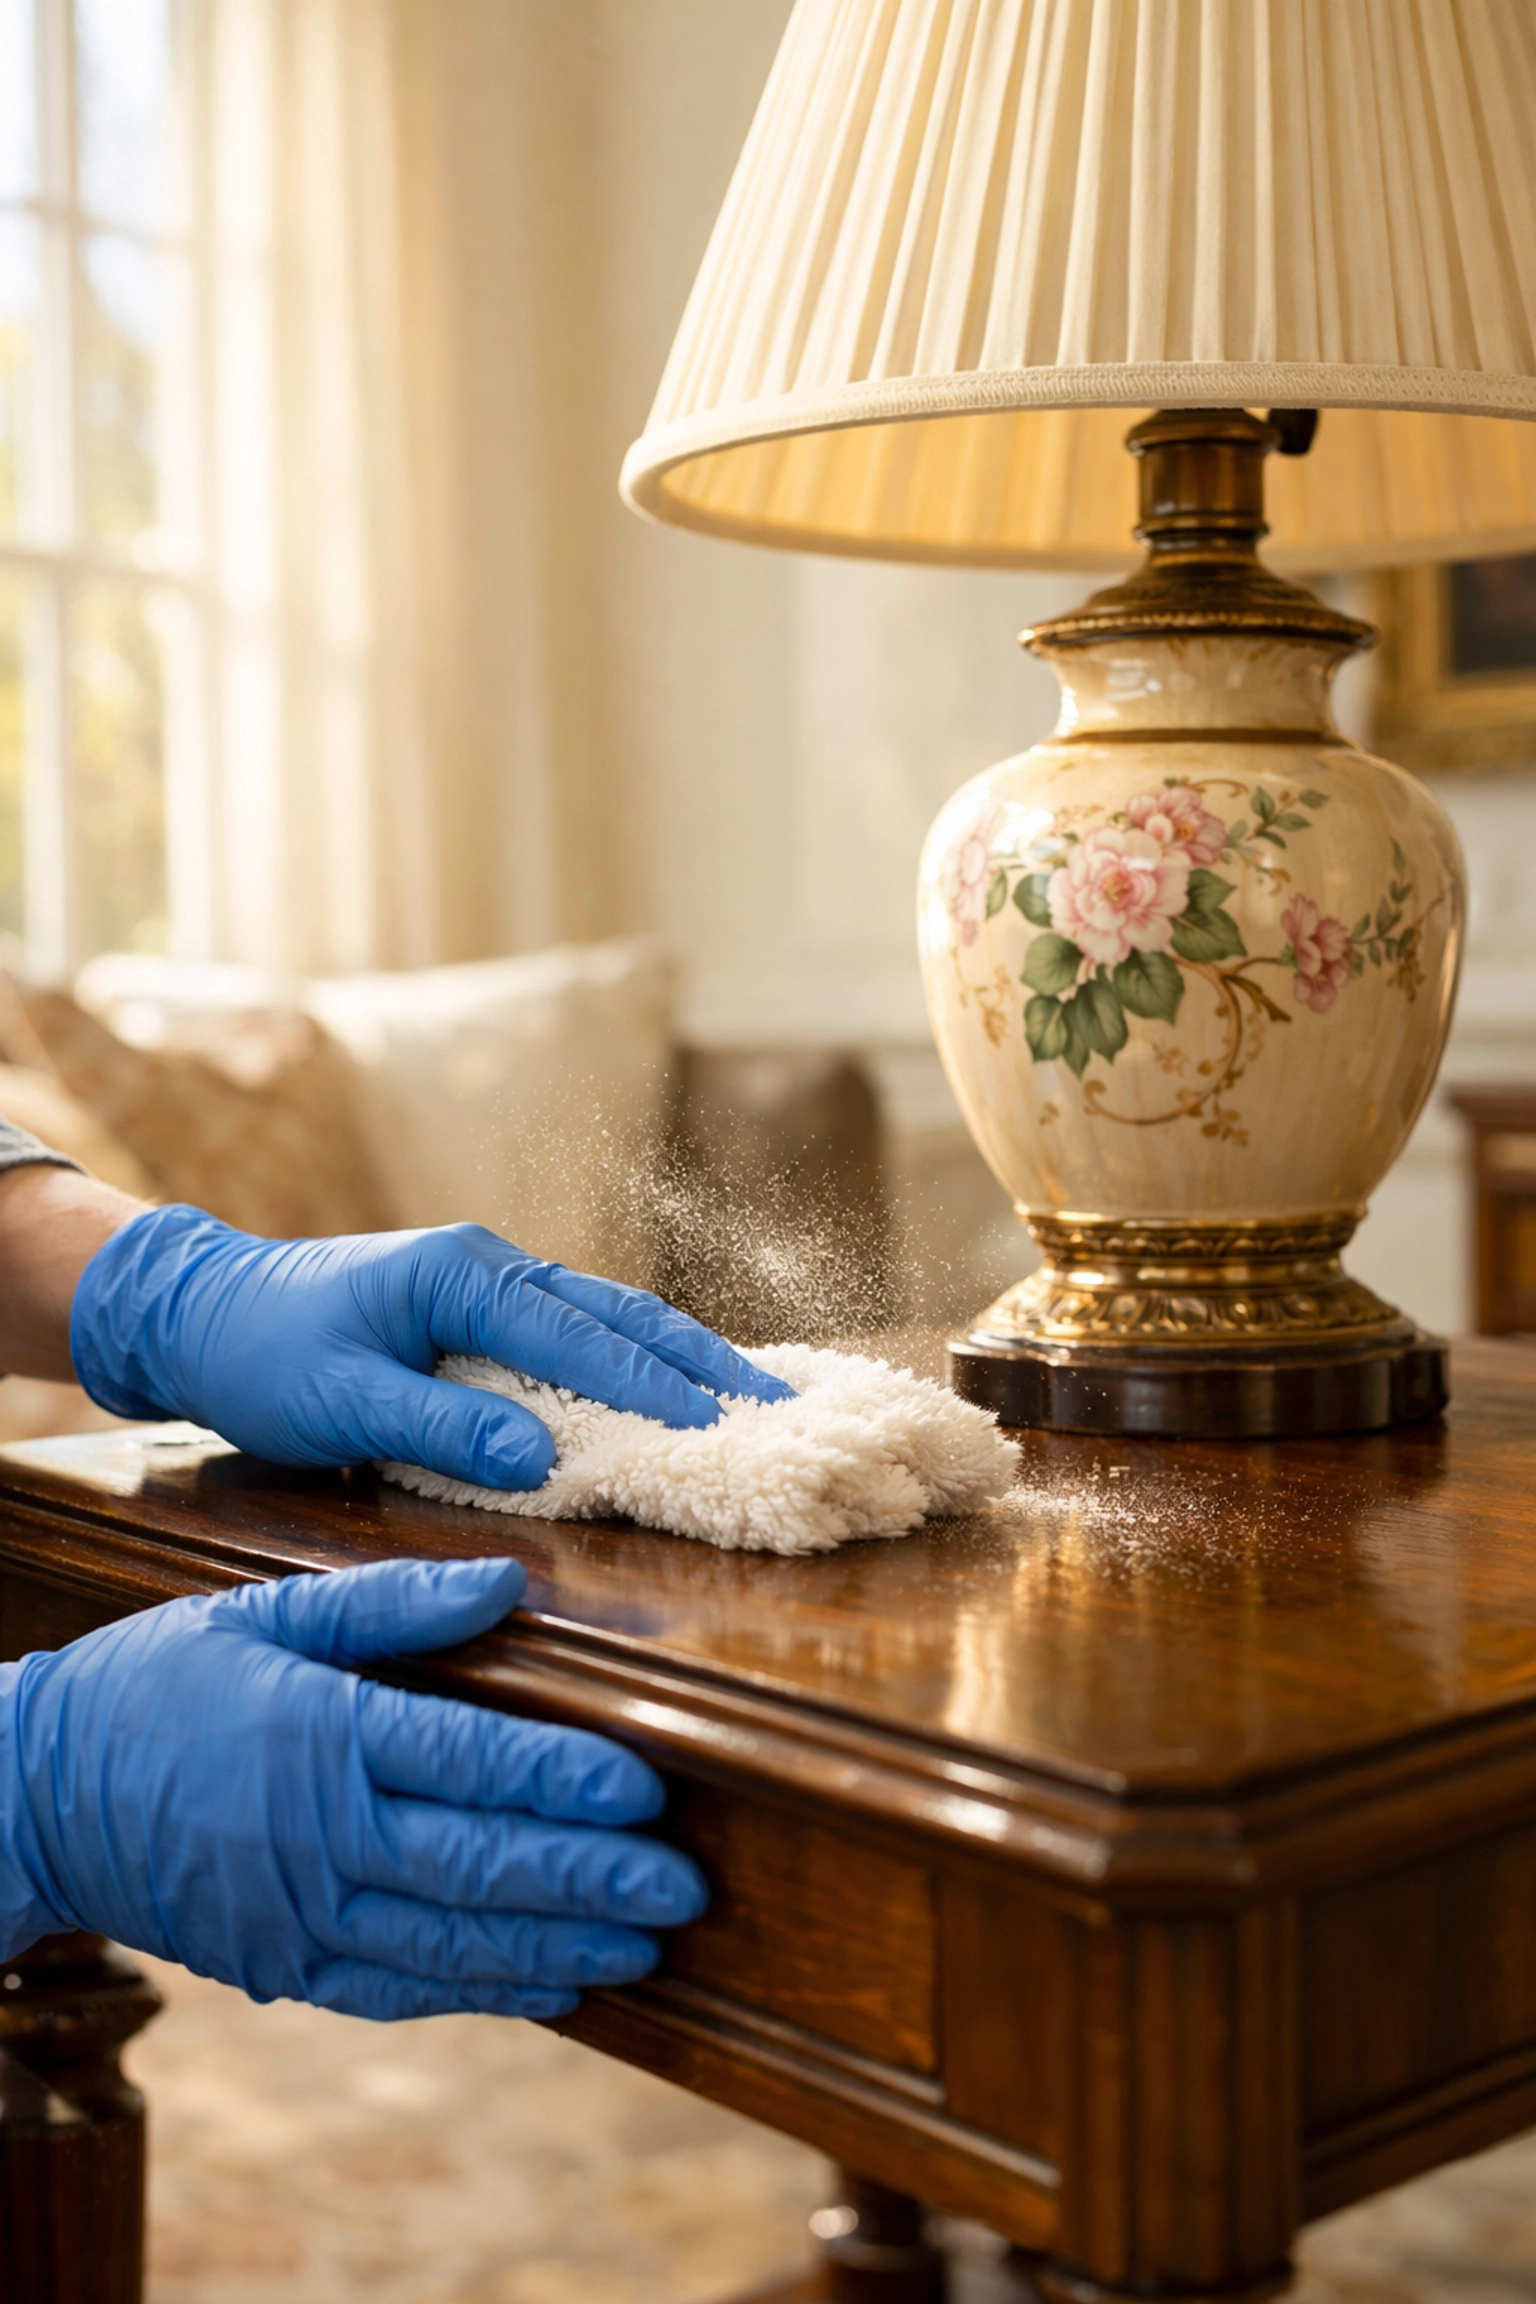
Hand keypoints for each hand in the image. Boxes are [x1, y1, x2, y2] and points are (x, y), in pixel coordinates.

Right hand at [0, 1556, 705, 2019]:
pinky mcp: (284, 1966)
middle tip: (683, 1887)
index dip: (563, 1779)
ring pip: (452, 1940)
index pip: (470, 1760)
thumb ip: (390, 1603)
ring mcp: (302, 1914)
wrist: (31, 1792)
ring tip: (645, 1946)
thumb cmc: (154, 1683)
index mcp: (324, 1735)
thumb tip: (505, 1581)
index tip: (646, 1789)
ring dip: (557, 1946)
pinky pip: (399, 1988)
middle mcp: (322, 1836)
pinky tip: (554, 1988)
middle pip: (480, 1864)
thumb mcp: (262, 1614)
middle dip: (590, 1879)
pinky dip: (482, 1991)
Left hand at [70, 1205, 790, 1487]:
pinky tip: (665, 1386)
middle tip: (773, 1402)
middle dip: (697, 1357)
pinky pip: (575, 1332)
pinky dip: (629, 1358)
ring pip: (605, 1316)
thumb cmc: (262, 1353)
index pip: (577, 1335)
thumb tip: (542, 1455)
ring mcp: (489, 1283)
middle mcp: (490, 1265)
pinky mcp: (480, 1312)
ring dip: (675, 1354)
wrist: (200, 1310)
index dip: (650, 1384)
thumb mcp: (339, 1400)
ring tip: (747, 1392)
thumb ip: (440, 1427)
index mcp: (463, 1273)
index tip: (717, 1425)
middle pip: (617, 1310)